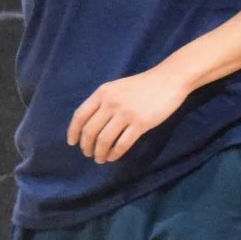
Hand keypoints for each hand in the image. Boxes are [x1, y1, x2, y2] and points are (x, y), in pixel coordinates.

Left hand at [67, 68, 190, 164]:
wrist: (168, 80)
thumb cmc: (142, 85)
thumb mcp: (117, 87)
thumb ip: (103, 101)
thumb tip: (90, 124)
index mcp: (102, 93)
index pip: (80, 115)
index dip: (73, 131)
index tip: (72, 143)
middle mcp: (111, 103)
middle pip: (90, 131)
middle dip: (86, 146)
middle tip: (88, 154)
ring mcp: (125, 113)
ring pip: (104, 140)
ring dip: (100, 153)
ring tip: (100, 159)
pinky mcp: (140, 123)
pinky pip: (122, 143)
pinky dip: (115, 153)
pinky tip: (113, 157)